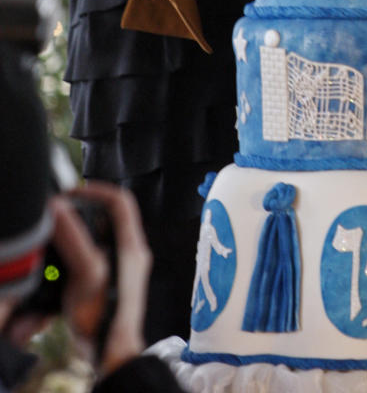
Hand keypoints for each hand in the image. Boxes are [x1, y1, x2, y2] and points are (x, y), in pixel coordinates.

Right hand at [60, 182, 151, 376]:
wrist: (110, 354)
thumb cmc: (105, 318)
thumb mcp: (87, 274)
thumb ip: (75, 240)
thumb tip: (60, 209)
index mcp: (132, 245)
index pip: (121, 201)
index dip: (97, 191)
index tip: (72, 192)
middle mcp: (129, 252)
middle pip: (107, 217)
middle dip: (82, 212)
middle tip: (59, 213)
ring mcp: (120, 267)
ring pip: (97, 236)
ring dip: (76, 233)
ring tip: (57, 236)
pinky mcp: (107, 281)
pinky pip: (91, 256)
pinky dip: (74, 253)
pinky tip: (60, 261)